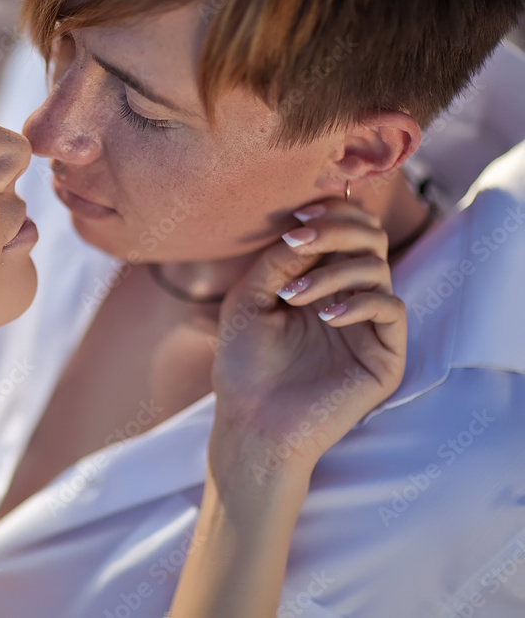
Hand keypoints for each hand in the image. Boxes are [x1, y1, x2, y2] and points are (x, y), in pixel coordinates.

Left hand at [210, 198, 406, 483]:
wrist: (253, 423)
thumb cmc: (244, 364)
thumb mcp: (249, 299)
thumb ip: (278, 259)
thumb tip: (308, 229)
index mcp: (318, 280)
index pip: (345, 229)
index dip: (330, 212)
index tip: (297, 217)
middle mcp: (348, 297)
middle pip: (370, 237)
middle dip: (336, 228)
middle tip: (298, 240)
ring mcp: (369, 325)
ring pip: (377, 267)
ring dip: (332, 271)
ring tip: (291, 297)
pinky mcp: (385, 355)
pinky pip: (391, 307)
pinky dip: (360, 301)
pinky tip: (326, 316)